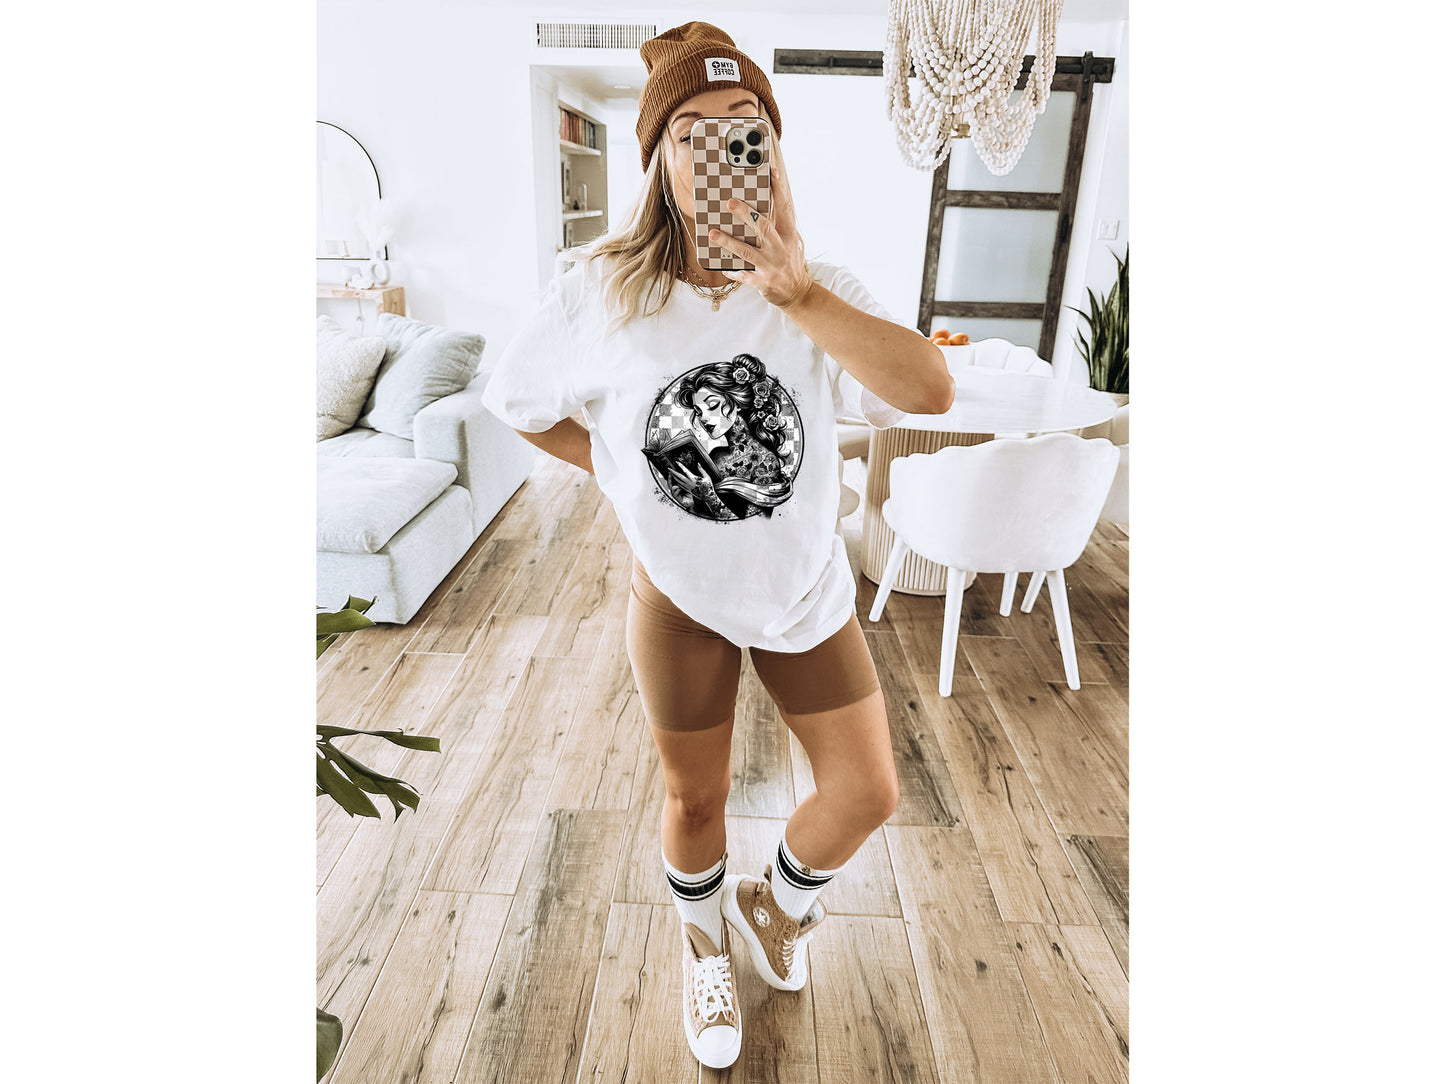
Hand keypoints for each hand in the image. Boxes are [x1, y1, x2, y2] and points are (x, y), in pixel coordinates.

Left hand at [667, 462, 718, 502]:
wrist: (708, 496)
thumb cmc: (708, 486)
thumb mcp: (707, 477)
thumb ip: (702, 470)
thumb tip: (698, 464)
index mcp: (694, 479)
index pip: (686, 471)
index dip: (681, 466)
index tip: (677, 462)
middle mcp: (690, 483)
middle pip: (679, 477)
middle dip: (673, 472)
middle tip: (669, 468)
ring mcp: (688, 487)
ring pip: (678, 481)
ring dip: (673, 477)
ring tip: (670, 473)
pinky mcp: (688, 490)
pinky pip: (681, 485)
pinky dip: (677, 482)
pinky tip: (674, 480)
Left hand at [709, 135, 812, 310]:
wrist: (797, 293)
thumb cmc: (787, 262)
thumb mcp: (787, 241)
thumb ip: (774, 226)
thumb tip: (752, 207)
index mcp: (788, 234)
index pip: (784, 208)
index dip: (778, 190)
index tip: (771, 172)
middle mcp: (780, 248)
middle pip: (763, 227)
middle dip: (746, 214)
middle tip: (729, 202)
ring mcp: (772, 265)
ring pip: (748, 251)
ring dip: (729, 242)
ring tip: (713, 233)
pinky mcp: (764, 281)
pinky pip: (744, 275)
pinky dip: (733, 271)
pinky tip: (723, 267)